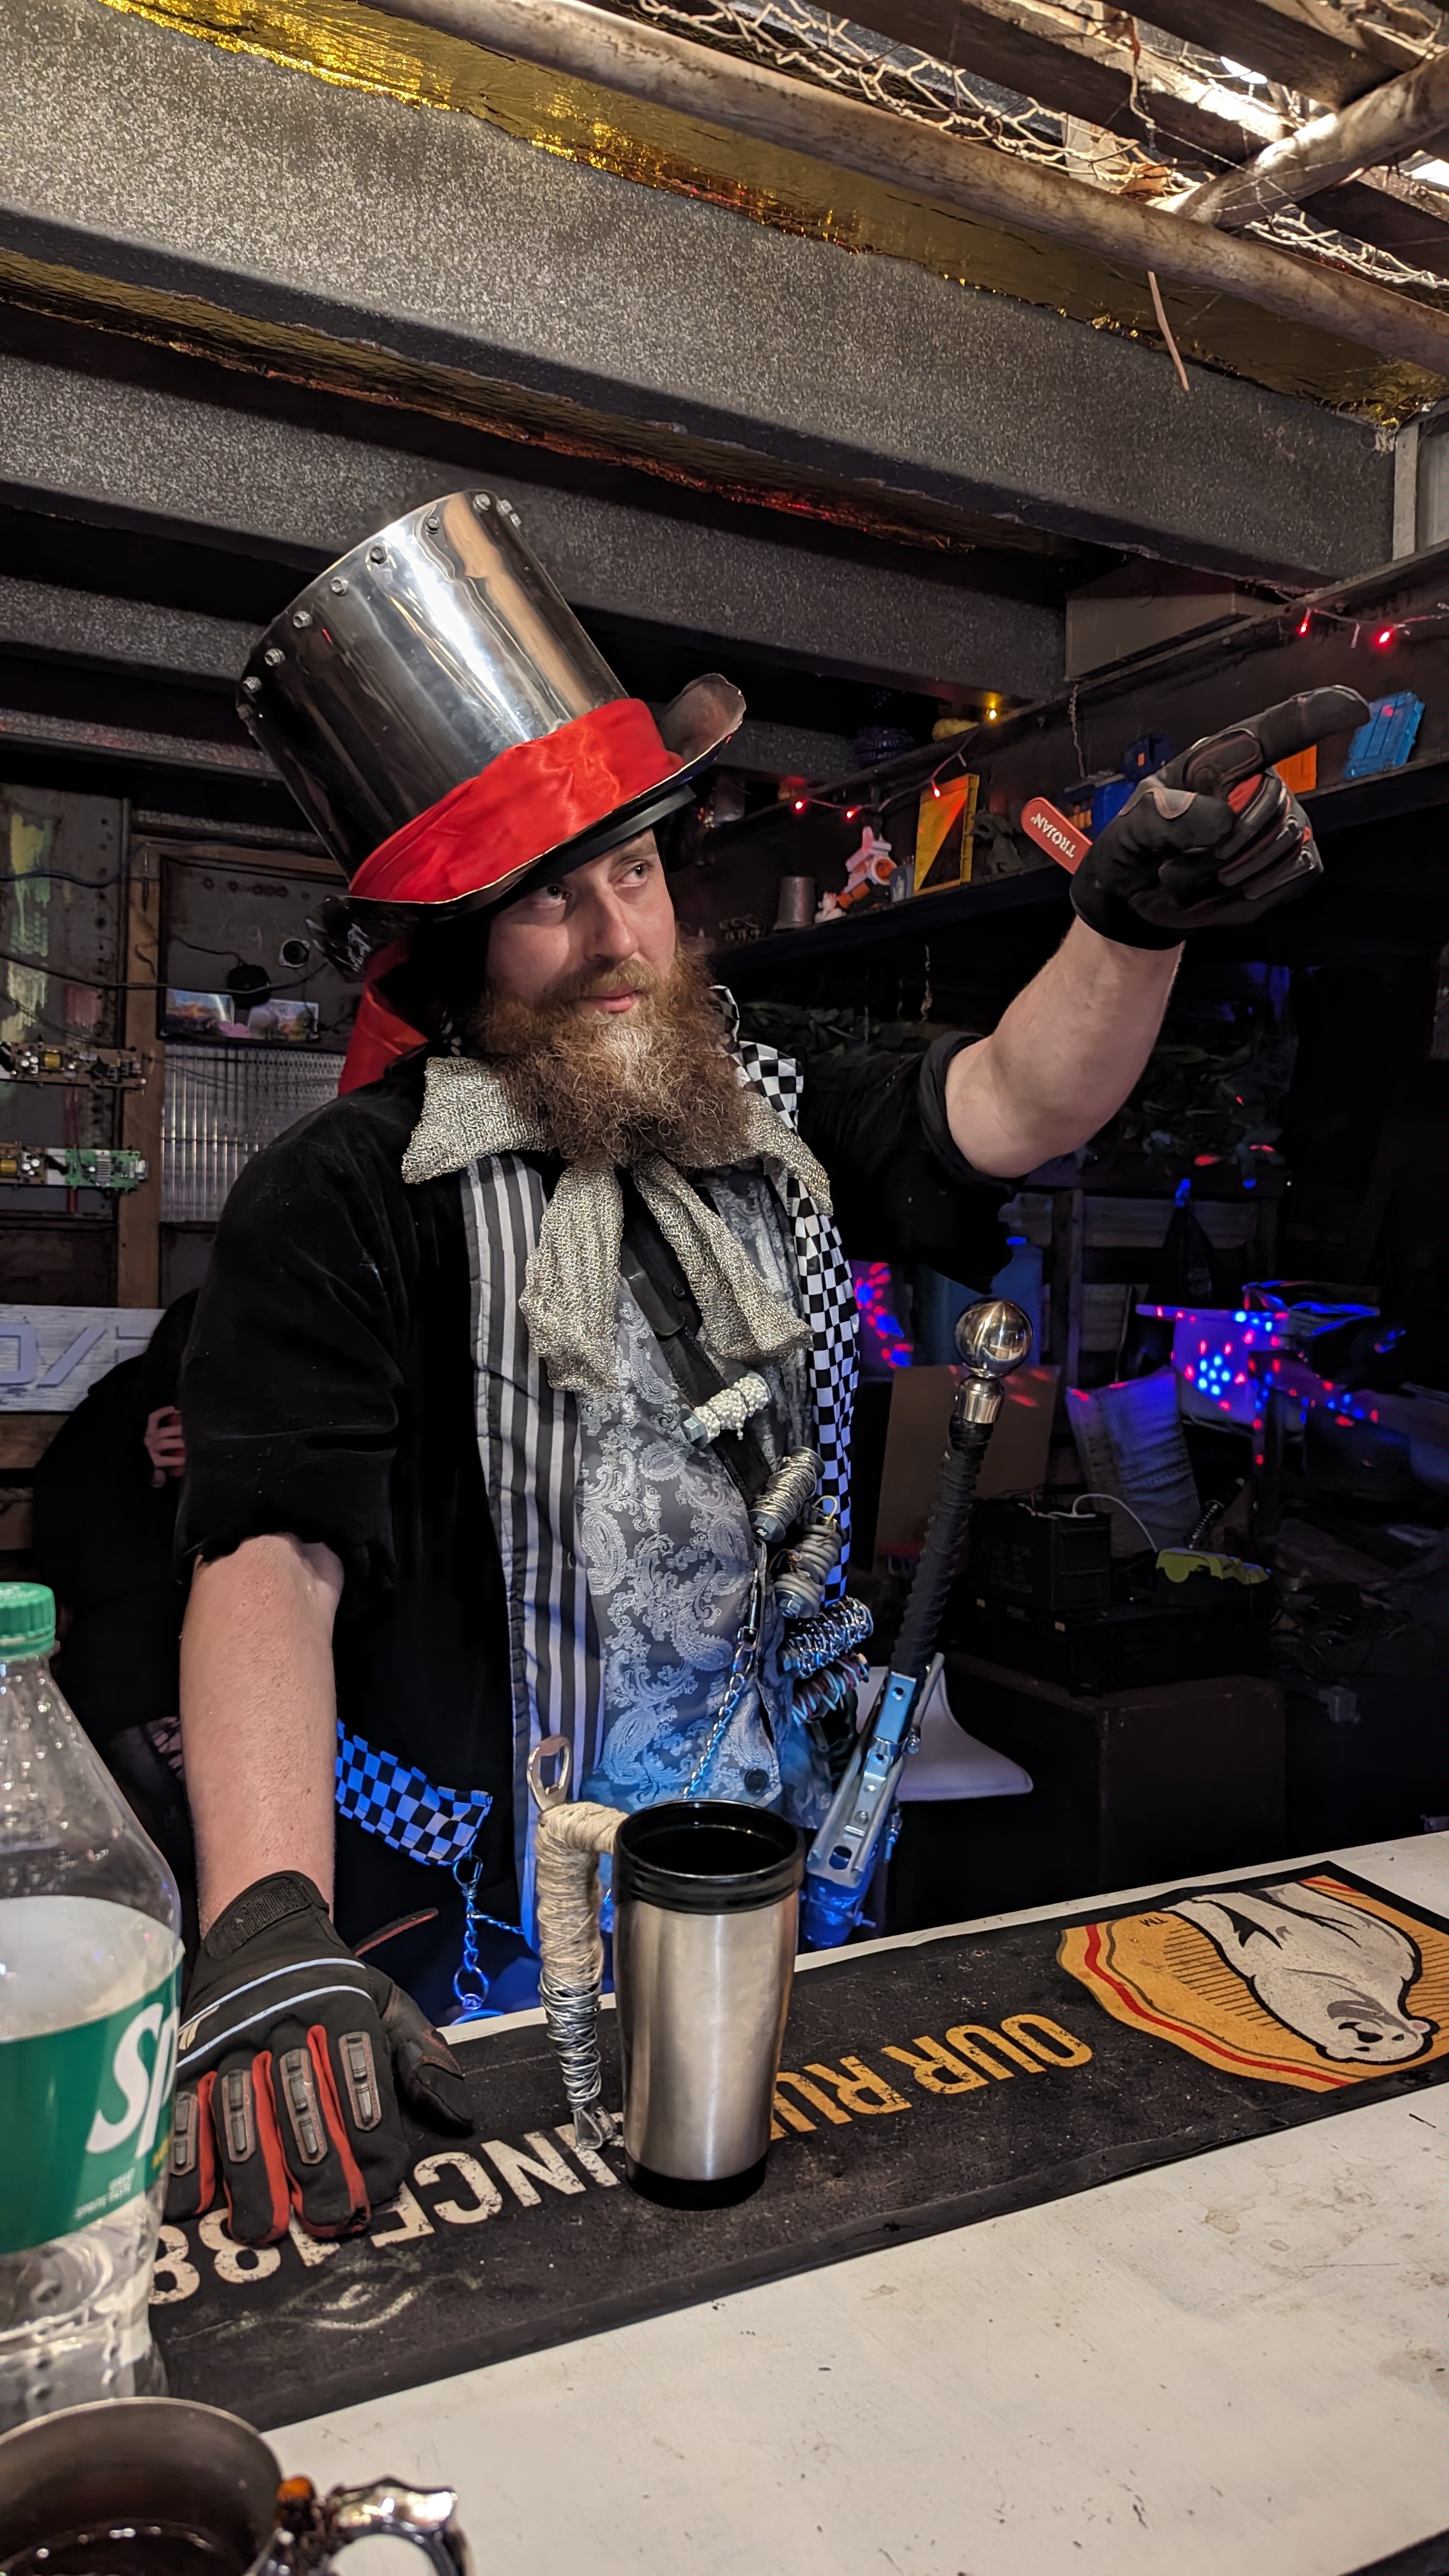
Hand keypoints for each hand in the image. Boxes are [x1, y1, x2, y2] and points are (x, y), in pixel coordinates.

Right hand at [144, 1404, 185, 1483]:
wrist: (148, 1474)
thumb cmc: (160, 1454)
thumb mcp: (162, 1441)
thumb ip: (169, 1431)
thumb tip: (178, 1415)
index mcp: (150, 1433)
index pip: (153, 1418)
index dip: (162, 1412)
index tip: (174, 1410)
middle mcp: (148, 1440)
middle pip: (162, 1432)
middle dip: (177, 1430)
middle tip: (191, 1431)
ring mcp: (150, 1451)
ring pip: (163, 1443)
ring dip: (177, 1443)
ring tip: (188, 1444)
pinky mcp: (154, 1463)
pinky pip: (166, 1460)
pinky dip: (176, 1459)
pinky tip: (183, 1460)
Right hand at [167, 1872, 469, 2244]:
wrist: (261, 1936)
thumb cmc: (334, 1988)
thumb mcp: (388, 2003)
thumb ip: (421, 2056)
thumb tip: (459, 2116)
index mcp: (340, 2008)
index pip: (359, 2073)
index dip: (372, 2133)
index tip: (381, 2184)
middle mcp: (282, 2022)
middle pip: (298, 2098)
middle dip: (316, 2166)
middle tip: (329, 2219)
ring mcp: (229, 2040)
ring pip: (238, 2109)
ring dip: (250, 2175)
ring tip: (265, 2228)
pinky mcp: (187, 2056)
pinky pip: (180, 2107)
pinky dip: (185, 2155)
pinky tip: (194, 2201)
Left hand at [1071, 687, 1368, 948]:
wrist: (1138, 899)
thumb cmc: (1135, 850)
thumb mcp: (1130, 829)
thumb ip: (1166, 816)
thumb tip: (1224, 823)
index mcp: (1219, 760)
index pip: (1275, 730)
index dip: (1315, 716)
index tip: (1351, 706)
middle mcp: (1260, 783)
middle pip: (1273, 805)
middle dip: (1221, 847)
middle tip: (1176, 866)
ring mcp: (1284, 822)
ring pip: (1283, 844)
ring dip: (1230, 875)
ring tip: (1193, 879)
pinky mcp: (1295, 861)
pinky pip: (1294, 874)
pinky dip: (1255, 894)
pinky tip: (1223, 892)